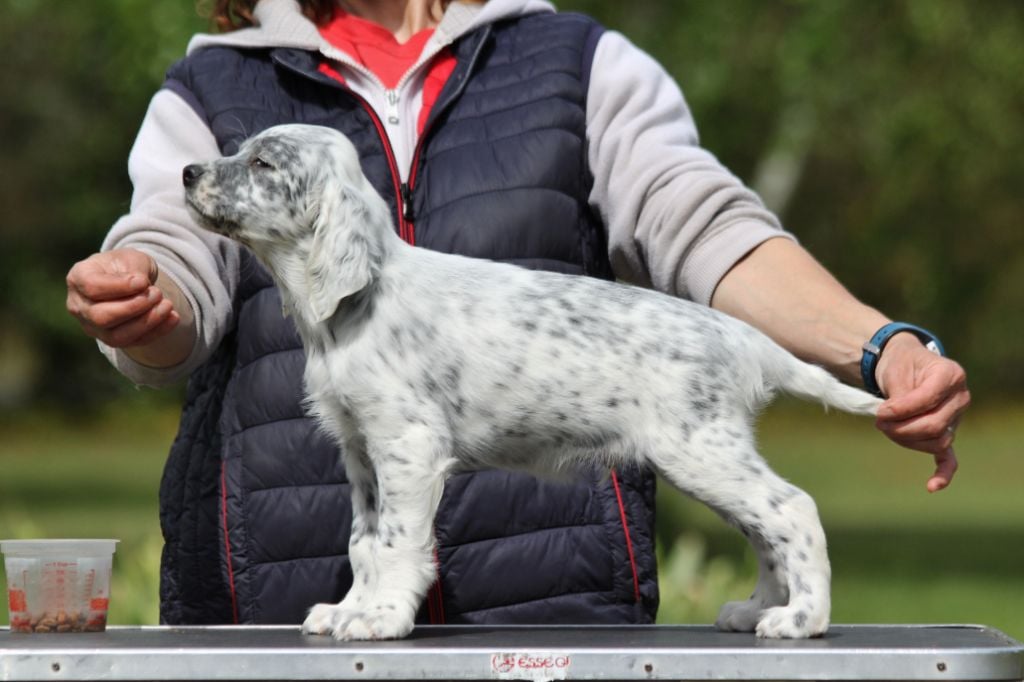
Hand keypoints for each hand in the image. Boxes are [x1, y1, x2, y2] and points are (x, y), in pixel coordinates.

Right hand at [66, 248, 179, 347]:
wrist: (131, 281)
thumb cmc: (126, 266)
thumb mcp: (130, 257)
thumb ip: (133, 269)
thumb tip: (140, 286)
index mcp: (78, 278)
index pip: (92, 287)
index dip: (120, 286)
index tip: (143, 281)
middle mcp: (79, 306)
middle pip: (101, 317)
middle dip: (134, 307)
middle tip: (157, 294)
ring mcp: (93, 327)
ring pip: (116, 336)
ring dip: (146, 323)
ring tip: (168, 306)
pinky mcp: (112, 340)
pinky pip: (133, 343)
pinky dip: (157, 332)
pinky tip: (174, 318)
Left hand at [874, 332, 969, 492]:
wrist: (905, 364)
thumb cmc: (901, 365)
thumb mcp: (897, 371)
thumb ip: (899, 397)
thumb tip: (891, 419)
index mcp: (951, 376)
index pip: (927, 400)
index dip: (901, 409)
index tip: (880, 411)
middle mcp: (960, 398)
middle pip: (934, 426)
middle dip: (901, 428)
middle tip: (879, 422)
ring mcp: (956, 418)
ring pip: (936, 441)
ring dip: (907, 440)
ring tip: (886, 429)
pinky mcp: (946, 433)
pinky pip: (949, 458)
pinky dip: (942, 473)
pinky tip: (932, 486)